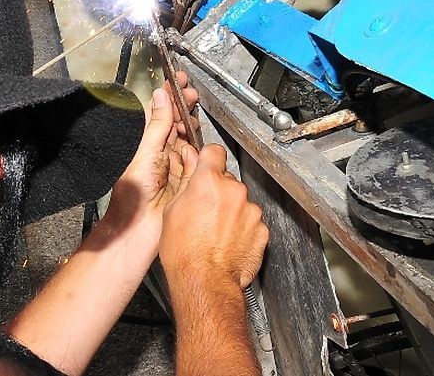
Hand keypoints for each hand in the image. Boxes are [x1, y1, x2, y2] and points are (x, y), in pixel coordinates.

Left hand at [96, 72, 198, 253]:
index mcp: (144, 144)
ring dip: (190, 125)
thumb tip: (160, 97)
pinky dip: (199, 149)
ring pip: (188, 138)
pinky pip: (198, 159)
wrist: (140, 230)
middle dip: (183, 106)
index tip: (177, 79)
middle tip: (190, 92)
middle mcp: (160, 153)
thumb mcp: (145, 154)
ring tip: (192, 115)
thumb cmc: (131, 198)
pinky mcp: (188, 178)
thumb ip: (156, 126)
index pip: (157, 113)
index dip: (168, 95)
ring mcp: (175, 165)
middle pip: (175, 122)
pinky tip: (196, 144)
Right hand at [160, 144, 267, 288]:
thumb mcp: (171, 212)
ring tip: (216, 233)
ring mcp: (250, 210)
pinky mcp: (261, 229)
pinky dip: (243, 229)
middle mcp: (233, 191)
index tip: (208, 164)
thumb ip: (187, 188)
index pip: (214, 152)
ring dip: (232, 212)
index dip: (209, 159)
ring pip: (241, 202)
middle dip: (219, 192)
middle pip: (228, 181)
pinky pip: (251, 222)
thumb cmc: (184, 253)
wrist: (205, 282)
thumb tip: (192, 176)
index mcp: (209, 182)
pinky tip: (228, 242)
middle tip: (206, 212)